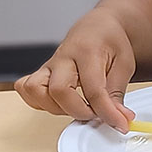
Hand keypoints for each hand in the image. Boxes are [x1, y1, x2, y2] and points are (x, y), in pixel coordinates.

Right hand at [15, 9, 136, 132]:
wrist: (96, 27)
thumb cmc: (110, 42)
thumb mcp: (124, 63)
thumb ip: (117, 92)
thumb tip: (119, 118)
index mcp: (88, 51)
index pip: (94, 89)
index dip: (106, 112)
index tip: (120, 124)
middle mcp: (63, 57)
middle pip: (58, 91)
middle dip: (79, 110)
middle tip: (96, 114)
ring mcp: (48, 65)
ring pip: (36, 91)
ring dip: (57, 108)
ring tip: (78, 107)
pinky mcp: (40, 72)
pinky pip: (27, 89)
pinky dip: (39, 102)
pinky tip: (60, 103)